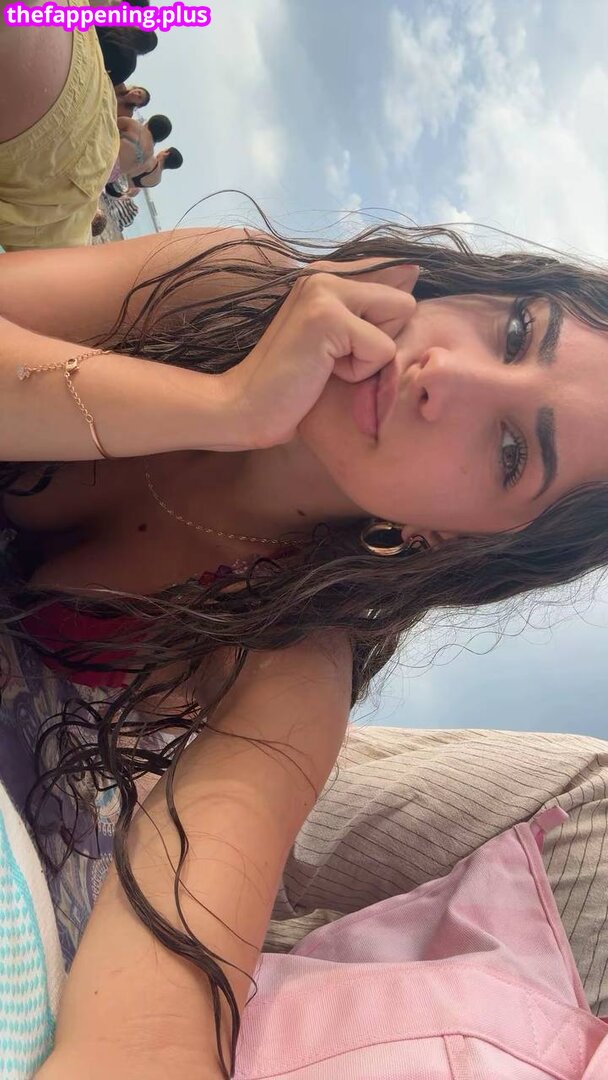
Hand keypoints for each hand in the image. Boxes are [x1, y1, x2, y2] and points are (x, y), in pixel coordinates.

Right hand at [220, 259, 417, 449]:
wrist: (245, 406)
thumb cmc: (291, 383)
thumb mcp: (336, 341)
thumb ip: (369, 308)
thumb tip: (413, 271)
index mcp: (325, 274)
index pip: (393, 274)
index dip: (385, 320)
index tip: (346, 344)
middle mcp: (324, 273)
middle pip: (402, 302)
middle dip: (379, 341)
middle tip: (333, 359)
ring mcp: (323, 291)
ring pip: (397, 317)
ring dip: (369, 356)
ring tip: (327, 365)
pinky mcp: (327, 317)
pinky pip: (382, 348)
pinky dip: (358, 372)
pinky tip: (322, 372)